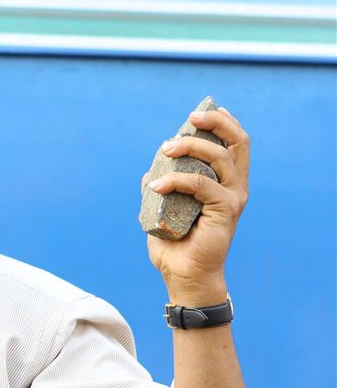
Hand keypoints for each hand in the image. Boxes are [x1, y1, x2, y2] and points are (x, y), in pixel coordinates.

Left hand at [144, 107, 249, 305]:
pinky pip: (201, 185)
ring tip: (164, 149)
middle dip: (215, 124)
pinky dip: (176, 181)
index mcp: (225, 182)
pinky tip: (156, 187)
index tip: (201, 112)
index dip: (223, 122)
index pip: (234, 144)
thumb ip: (161, 187)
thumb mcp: (163, 208)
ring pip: (218, 158)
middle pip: (237, 142)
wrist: (182, 274)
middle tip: (189, 120)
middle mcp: (235, 186)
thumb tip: (150, 171)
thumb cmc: (175, 244)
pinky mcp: (226, 211)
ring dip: (190, 147)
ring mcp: (233, 198)